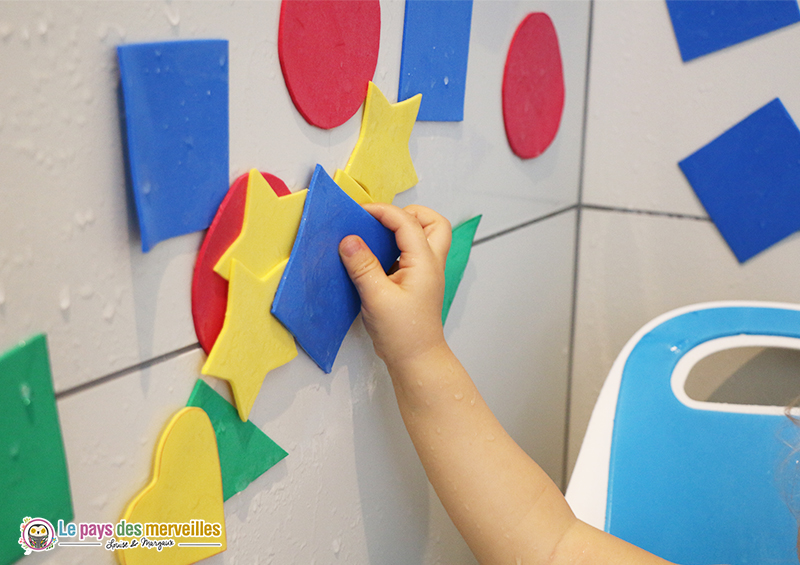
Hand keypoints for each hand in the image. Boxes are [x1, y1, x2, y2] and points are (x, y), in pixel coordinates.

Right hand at [339, 203, 451, 366]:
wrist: (416, 360)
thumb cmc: (403, 334)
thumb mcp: (377, 298)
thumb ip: (363, 266)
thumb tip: (349, 240)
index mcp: (424, 263)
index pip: (407, 222)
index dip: (383, 212)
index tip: (360, 213)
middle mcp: (431, 264)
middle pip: (432, 222)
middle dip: (407, 213)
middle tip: (381, 219)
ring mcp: (426, 273)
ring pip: (426, 237)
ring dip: (403, 229)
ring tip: (376, 235)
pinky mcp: (417, 283)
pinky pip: (412, 253)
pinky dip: (396, 247)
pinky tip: (375, 257)